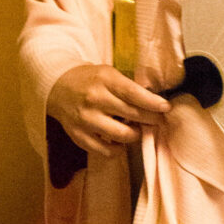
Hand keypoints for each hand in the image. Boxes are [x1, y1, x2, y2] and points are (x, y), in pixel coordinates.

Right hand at [47, 64, 169, 152]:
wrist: (57, 86)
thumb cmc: (89, 80)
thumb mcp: (108, 73)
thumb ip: (128, 86)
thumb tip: (154, 100)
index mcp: (104, 80)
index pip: (133, 94)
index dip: (153, 103)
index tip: (166, 108)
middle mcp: (95, 100)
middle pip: (131, 115)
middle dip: (150, 119)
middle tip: (157, 120)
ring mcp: (86, 119)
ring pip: (121, 135)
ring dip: (135, 135)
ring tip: (137, 129)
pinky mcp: (78, 135)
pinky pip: (105, 150)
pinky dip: (117, 149)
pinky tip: (120, 142)